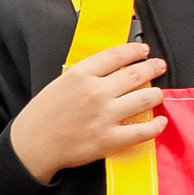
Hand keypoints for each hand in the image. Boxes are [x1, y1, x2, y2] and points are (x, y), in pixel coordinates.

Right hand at [8, 41, 167, 185]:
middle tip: (159, 66)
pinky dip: (156, 126)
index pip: (116, 55)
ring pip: (144, 99)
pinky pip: (142, 131)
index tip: (144, 50)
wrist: (33, 145)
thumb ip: (86, 74)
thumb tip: (113, 68)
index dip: (135, 50)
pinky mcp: (109, 139)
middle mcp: (96, 92)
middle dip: (152, 68)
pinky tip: (160, 121)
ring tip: (158, 93)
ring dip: (156, 94)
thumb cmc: (43, 115)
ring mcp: (105, 116)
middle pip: (135, 74)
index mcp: (81, 75)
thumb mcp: (60, 82)